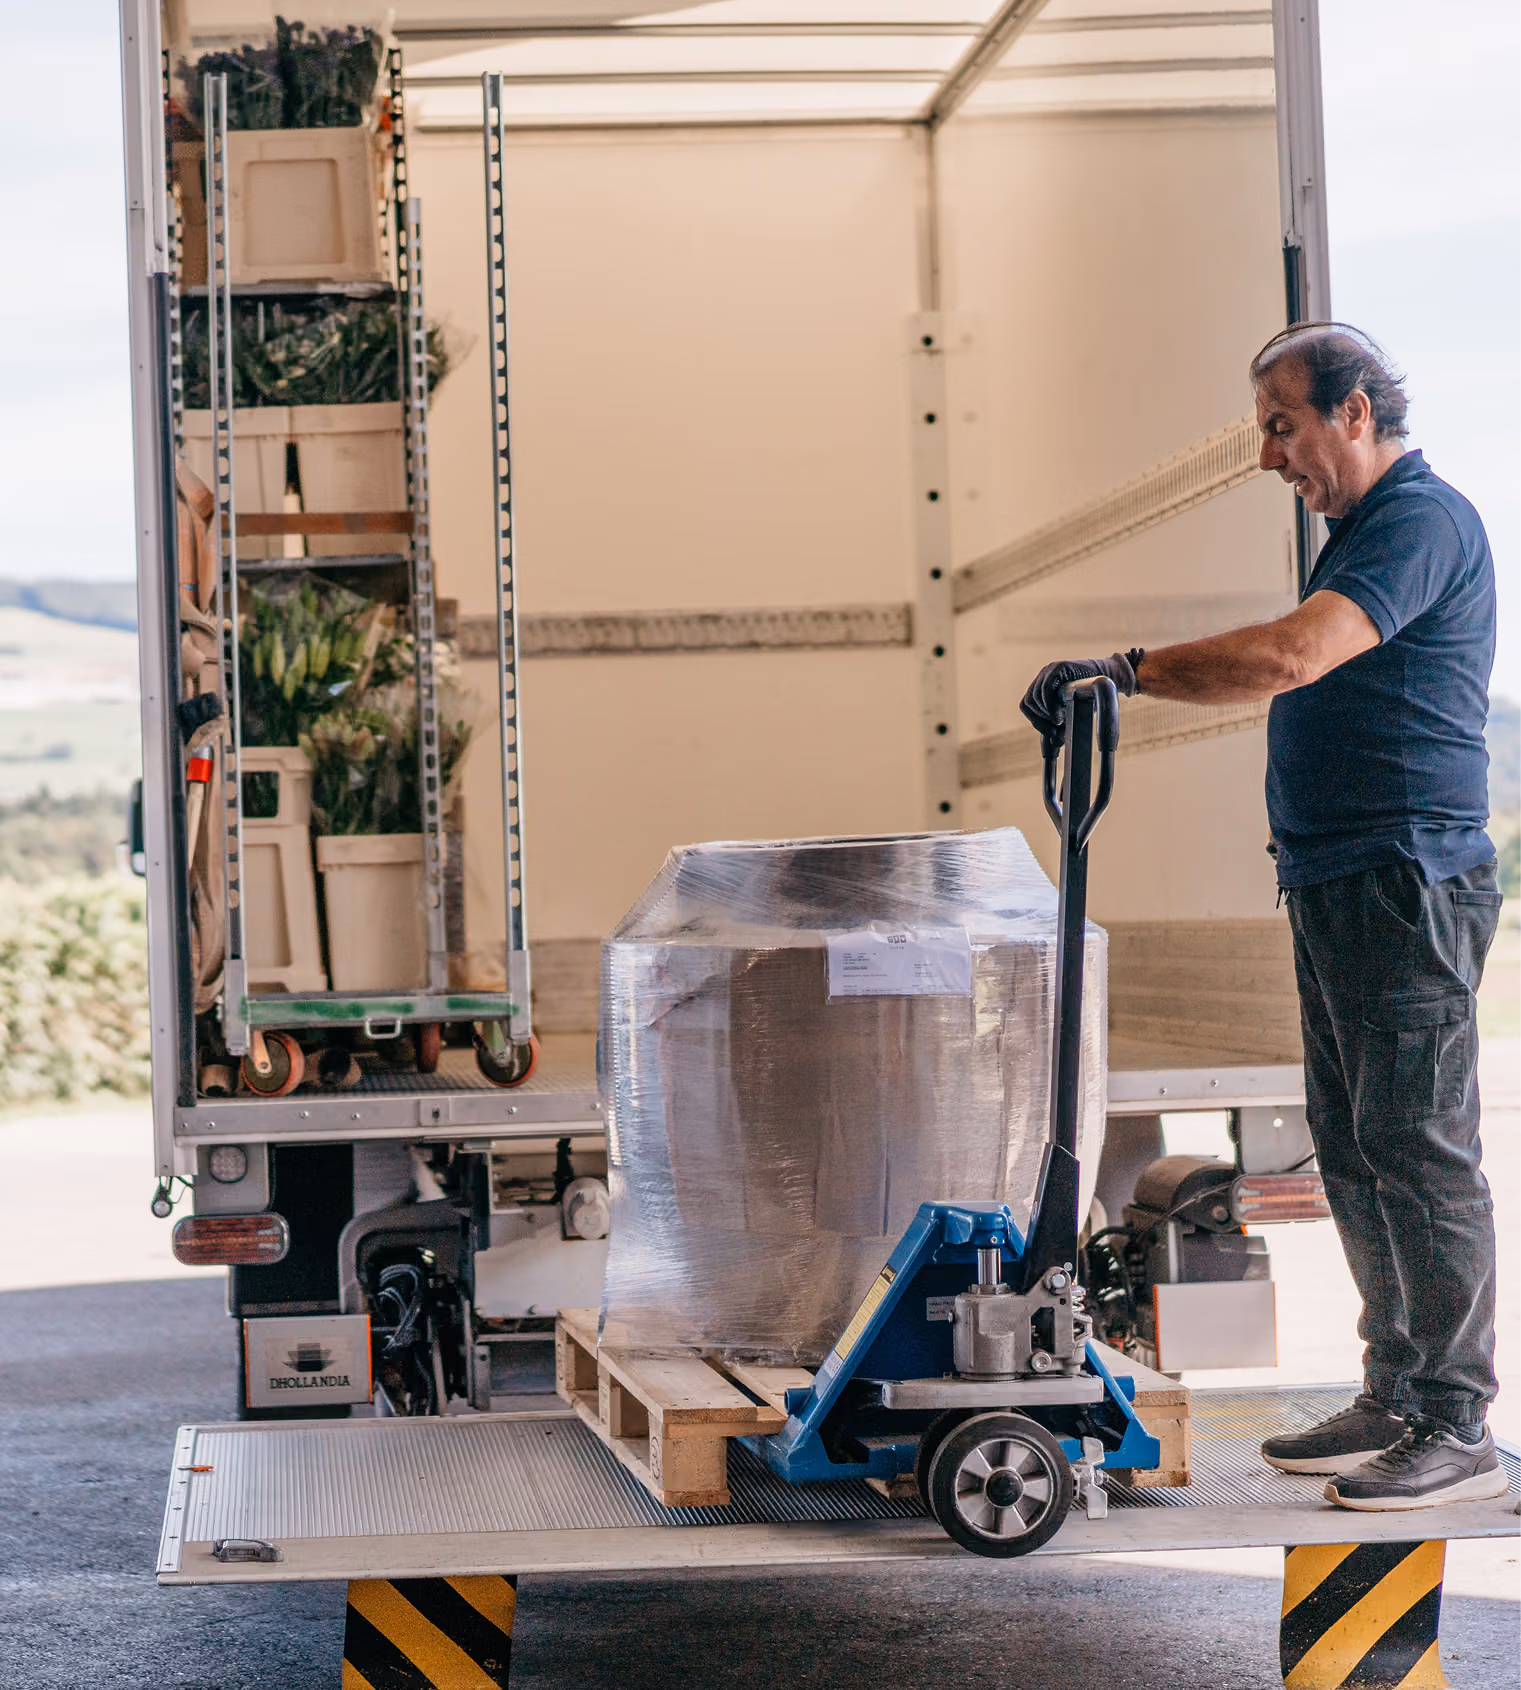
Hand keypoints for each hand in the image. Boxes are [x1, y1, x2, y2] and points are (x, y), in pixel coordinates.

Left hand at [1020, 652, 1140, 740]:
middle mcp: (1042, 677)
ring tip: (1060, 723)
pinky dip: (1050, 707)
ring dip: (1046, 714)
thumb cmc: (1092, 695)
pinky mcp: (1058, 668)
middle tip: (1056, 731)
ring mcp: (1048, 671)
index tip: (1050, 733)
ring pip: (1034, 697)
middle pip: (1028, 703)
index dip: (1036, 721)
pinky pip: (1045, 689)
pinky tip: (1059, 717)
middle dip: (1040, 720)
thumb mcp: (1072, 711)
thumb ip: (1060, 723)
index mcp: (1042, 686)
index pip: (1028, 706)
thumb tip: (1054, 743)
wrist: (1110, 676)